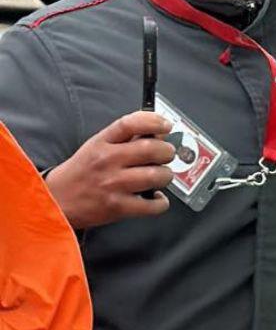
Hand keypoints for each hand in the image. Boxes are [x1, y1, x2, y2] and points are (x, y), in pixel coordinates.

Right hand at [45, 111, 175, 229]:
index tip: (166, 126)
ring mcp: (113, 185)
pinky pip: (152, 205)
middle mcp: (108, 161)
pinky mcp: (117, 207)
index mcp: (102, 143)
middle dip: (167, 152)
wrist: (54, 201)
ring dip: (165, 176)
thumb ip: (124, 138)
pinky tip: (156, 198)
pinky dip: (161, 202)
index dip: (154, 122)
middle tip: (166, 156)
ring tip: (160, 177)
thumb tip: (158, 134)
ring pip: (156, 176)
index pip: (131, 123)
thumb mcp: (96, 146)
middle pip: (152, 150)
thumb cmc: (81, 172)